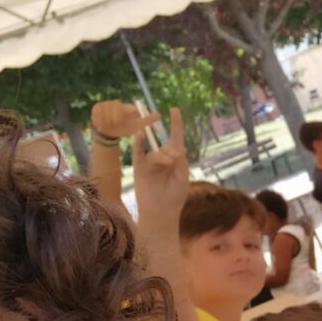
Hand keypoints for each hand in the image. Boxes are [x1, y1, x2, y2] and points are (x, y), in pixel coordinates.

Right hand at [91, 100, 159, 139]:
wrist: (109, 132)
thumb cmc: (124, 128)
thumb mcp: (137, 126)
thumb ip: (147, 120)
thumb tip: (159, 114)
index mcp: (128, 108)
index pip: (130, 108)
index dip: (129, 113)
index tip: (127, 118)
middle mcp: (117, 104)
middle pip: (117, 108)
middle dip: (116, 119)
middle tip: (116, 126)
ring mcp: (106, 104)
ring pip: (107, 111)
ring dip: (108, 121)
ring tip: (109, 127)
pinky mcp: (97, 107)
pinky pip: (98, 113)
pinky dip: (100, 120)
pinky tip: (102, 125)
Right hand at [133, 107, 188, 236]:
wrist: (160, 211)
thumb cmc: (175, 196)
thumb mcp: (183, 178)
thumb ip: (180, 161)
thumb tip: (173, 148)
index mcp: (176, 160)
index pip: (176, 138)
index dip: (176, 124)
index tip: (175, 110)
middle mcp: (163, 158)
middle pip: (165, 146)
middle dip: (170, 151)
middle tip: (173, 161)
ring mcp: (150, 162)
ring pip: (155, 152)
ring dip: (161, 157)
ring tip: (165, 166)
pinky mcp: (139, 167)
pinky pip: (138, 152)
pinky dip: (139, 143)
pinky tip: (141, 135)